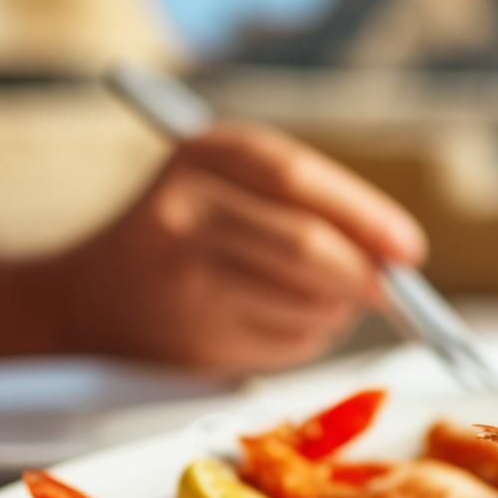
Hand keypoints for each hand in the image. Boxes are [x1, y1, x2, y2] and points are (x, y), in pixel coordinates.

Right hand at [42, 123, 424, 371]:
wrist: (89, 300)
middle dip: (364, 275)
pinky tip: (281, 322)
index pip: (297, 179)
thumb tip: (397, 257)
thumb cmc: (188, 235)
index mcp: (204, 154)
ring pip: (306, 302)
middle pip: (305, 246)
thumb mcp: (230, 188)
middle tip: (392, 291)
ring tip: (322, 300)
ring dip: (338, 310)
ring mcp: (186, 278)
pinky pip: (290, 343)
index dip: (365, 215)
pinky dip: (309, 337)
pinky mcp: (195, 337)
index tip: (409, 250)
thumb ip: (307, 205)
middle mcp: (186, 211)